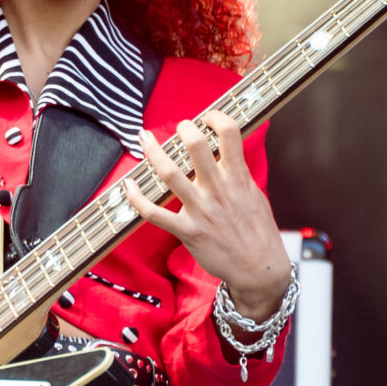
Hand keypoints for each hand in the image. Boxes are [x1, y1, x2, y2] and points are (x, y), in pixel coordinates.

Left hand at [121, 111, 291, 318]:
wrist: (259, 268)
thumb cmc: (257, 230)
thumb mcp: (254, 195)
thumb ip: (237, 172)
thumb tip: (224, 151)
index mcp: (238, 177)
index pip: (230, 133)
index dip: (216, 117)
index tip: (208, 118)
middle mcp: (218, 189)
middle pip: (196, 145)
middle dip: (184, 127)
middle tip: (180, 126)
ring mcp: (201, 210)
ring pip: (170, 173)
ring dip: (153, 152)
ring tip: (144, 138)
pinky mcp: (188, 231)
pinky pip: (154, 213)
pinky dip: (136, 198)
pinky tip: (128, 185)